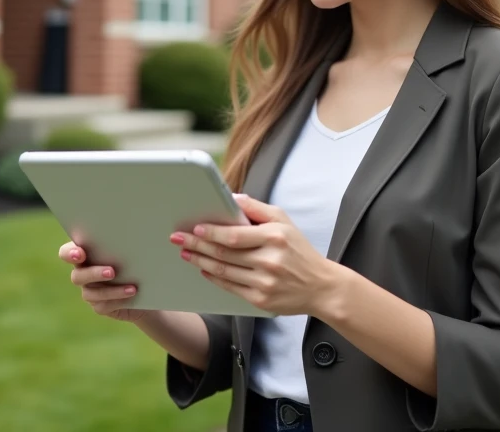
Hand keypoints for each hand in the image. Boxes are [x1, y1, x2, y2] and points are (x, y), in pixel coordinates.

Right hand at [58, 241, 149, 322]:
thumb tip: (136, 222)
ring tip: (131, 287)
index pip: (66, 252)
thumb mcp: (133, 246)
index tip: (81, 253)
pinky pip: (103, 305)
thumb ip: (125, 237)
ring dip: (110, 289)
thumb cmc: (137, 258)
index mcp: (85, 253)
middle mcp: (83, 272)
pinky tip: (132, 294)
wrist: (147, 285)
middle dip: (93, 273)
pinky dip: (118, 299)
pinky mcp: (100, 306)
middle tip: (111, 271)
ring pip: (90, 292)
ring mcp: (90, 291)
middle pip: (78, 275)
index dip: (70, 253)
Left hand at [171, 194, 340, 316]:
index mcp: (274, 238)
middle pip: (224, 253)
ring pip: (223, 271)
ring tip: (185, 252)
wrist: (321, 287)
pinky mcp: (260, 300)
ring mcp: (264, 283)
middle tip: (178, 238)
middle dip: (197, 245)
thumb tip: (233, 198)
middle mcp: (269, 261)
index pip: (234, 235)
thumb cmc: (299, 250)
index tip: (194, 227)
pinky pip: (230, 287)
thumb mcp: (284, 222)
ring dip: (199, 261)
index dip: (211, 232)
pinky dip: (213, 277)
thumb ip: (258, 209)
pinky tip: (202, 269)